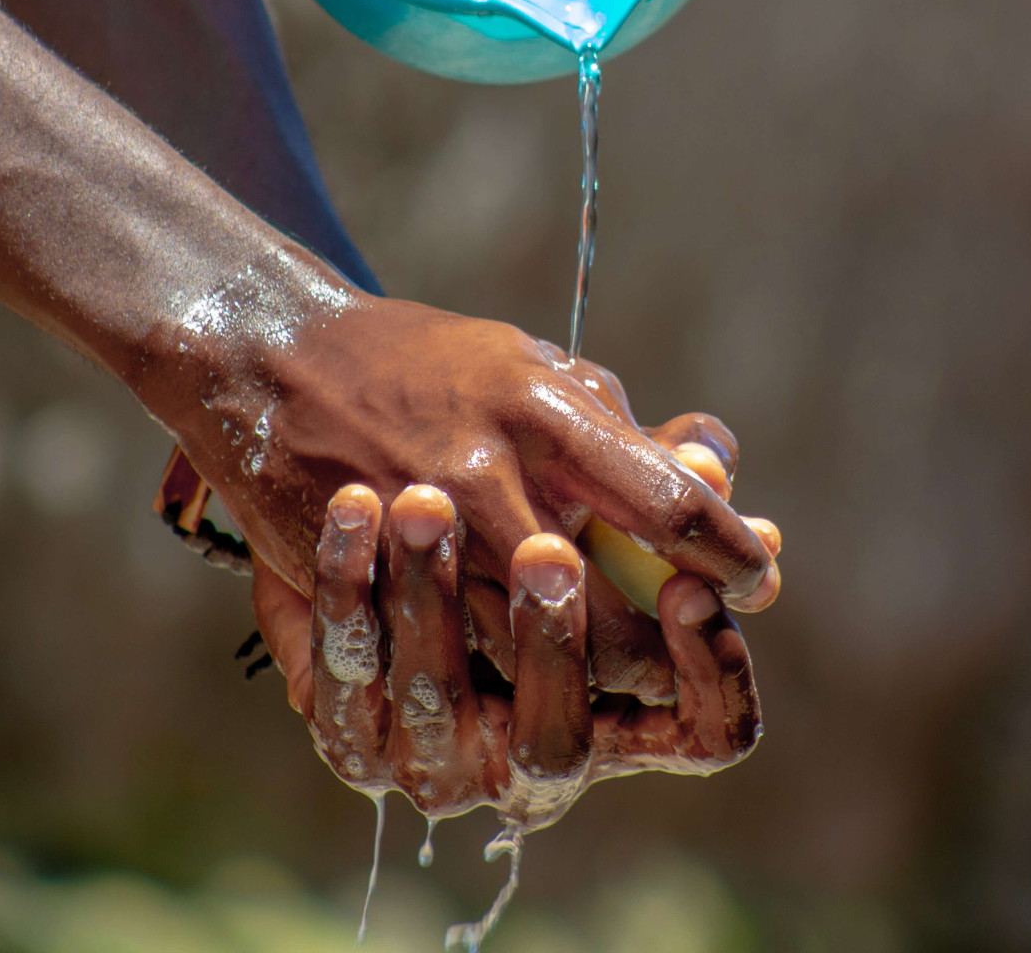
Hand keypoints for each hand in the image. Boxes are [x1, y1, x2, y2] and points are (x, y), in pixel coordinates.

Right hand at [137, 254, 781, 701]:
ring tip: (622, 674)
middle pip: (611, 603)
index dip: (728, 552)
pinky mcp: (368, 575)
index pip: (670, 500)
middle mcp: (491, 470)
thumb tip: (725, 475)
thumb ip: (627, 433)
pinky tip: (527, 672)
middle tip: (689, 644)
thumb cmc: (430, 365)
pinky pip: (452, 650)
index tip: (757, 574)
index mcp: (547, 410)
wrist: (273, 356)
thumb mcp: (537, 372)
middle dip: (662, 641)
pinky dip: (501, 669)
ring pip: (533, 643)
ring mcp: (422, 529)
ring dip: (586, 669)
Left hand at [253, 483, 764, 826]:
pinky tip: (358, 505)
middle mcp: (543, 751)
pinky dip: (351, 578)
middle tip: (545, 551)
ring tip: (426, 503)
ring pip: (440, 693)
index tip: (693, 587)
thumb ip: (657, 482)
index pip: (710, 732)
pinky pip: (346, 658)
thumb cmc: (509, 492)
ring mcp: (441, 755)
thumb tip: (717, 468)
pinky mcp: (348, 727)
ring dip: (435, 596)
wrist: (354, 482)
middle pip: (561, 738)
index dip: (715, 672)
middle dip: (553, 642)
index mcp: (629, 710)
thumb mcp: (595, 481)